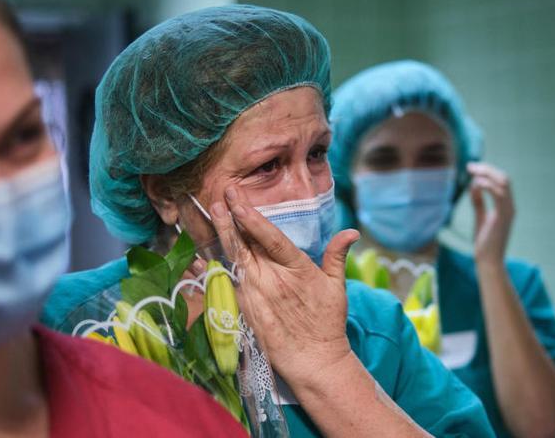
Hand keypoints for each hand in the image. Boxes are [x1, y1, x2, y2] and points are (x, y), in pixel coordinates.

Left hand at [209, 186, 359, 387]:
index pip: (270, 238)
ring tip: (213, 212)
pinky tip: (202, 252)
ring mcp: (254, 295)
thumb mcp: (337, 287)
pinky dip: (213, 266)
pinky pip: (226, 283)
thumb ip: (337, 256)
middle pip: (246, 244)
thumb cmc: (326, 323)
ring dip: (222, 235)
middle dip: (231, 218)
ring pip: (233, 259)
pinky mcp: (243, 309)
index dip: (251, 217)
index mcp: (296, 270)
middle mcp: (271, 280)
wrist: (313, 361)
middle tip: (221, 194)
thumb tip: (352, 232)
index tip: (238, 199)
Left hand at [469, 162, 514, 268]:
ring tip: (471, 172)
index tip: (471, 167)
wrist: (488, 261)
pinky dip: (487, 185)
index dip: (487, 171)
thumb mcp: (480, 217)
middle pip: (504, 177)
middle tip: (470, 166)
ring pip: (503, 182)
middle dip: (487, 168)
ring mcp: (509, 211)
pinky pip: (499, 194)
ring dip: (486, 174)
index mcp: (506, 206)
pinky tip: (475, 184)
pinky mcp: (503, 216)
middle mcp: (510, 206)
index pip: (501, 180)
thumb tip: (473, 185)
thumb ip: (478, 201)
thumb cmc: (484, 242)